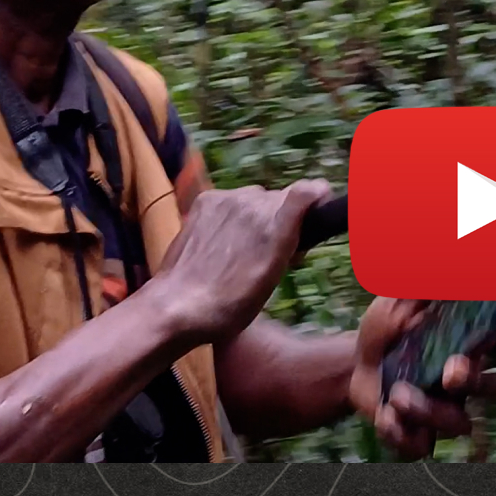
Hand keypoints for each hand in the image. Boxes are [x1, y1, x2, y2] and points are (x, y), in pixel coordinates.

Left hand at [152, 179, 335, 345]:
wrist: (177, 304)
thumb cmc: (232, 304)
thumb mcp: (273, 277)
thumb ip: (292, 240)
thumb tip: (307, 215)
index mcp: (276, 223)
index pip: (311, 190)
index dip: (319, 200)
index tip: (317, 218)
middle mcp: (253, 202)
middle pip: (282, 199)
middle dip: (284, 218)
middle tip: (274, 251)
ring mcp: (227, 198)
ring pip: (257, 198)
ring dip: (258, 216)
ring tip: (244, 249)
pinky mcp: (205, 200)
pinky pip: (232, 200)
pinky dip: (234, 214)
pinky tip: (223, 241)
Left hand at [348, 299, 495, 459]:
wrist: (352, 364)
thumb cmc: (386, 327)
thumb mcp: (398, 299)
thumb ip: (421, 285)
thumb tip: (445, 254)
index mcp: (468, 344)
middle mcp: (465, 380)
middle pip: (492, 388)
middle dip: (474, 382)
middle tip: (450, 374)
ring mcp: (445, 410)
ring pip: (459, 423)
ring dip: (431, 412)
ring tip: (398, 395)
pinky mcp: (420, 433)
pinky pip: (422, 447)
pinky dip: (404, 436)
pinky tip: (385, 418)